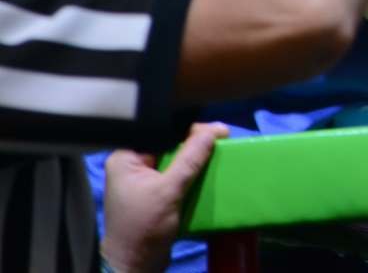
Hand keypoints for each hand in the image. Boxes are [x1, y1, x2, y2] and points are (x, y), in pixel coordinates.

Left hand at [101, 123, 228, 272]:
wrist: (136, 266)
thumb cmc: (143, 226)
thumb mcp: (169, 190)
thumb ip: (190, 158)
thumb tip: (215, 129)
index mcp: (126, 157)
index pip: (161, 131)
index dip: (188, 127)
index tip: (216, 130)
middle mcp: (133, 165)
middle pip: (170, 144)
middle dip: (195, 142)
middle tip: (222, 138)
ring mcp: (145, 180)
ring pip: (176, 159)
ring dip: (197, 158)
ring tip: (220, 151)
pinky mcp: (156, 194)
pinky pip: (178, 175)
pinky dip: (194, 173)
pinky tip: (209, 169)